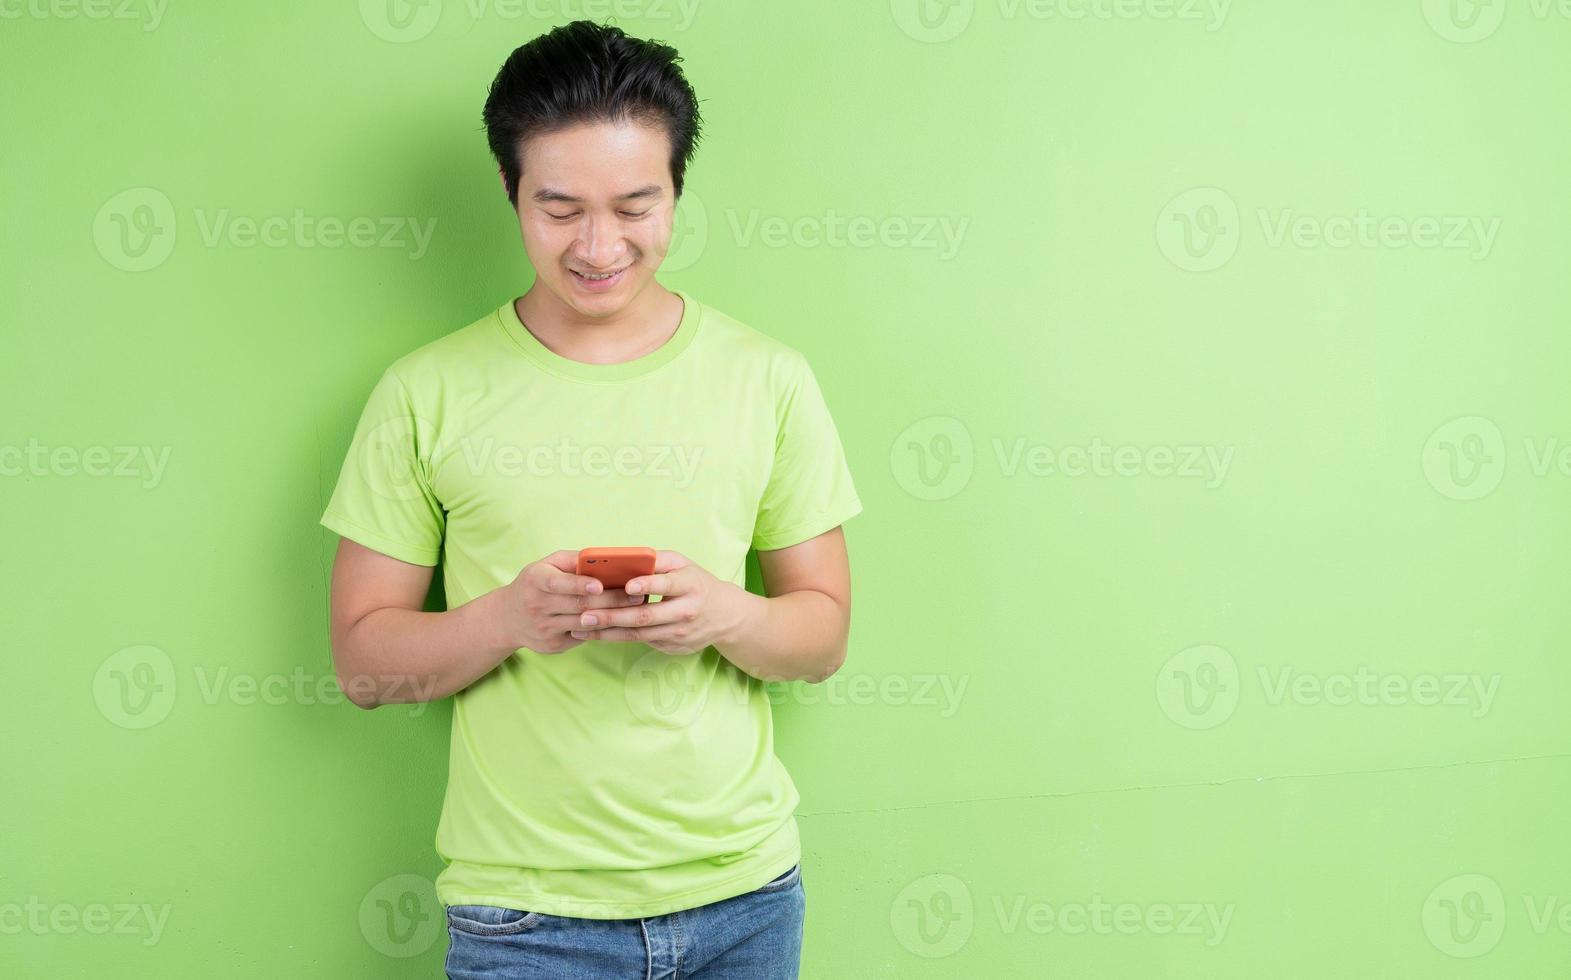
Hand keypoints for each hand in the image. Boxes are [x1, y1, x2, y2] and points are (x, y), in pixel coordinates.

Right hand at [480, 549, 646, 653]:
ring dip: (612, 616)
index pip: (557, 583)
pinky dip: (603, 629)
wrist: (507, 618)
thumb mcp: (546, 565)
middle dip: (611, 600)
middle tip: (637, 595)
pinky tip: (621, 622)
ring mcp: (544, 628)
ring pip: (585, 623)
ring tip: (635, 608)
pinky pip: (584, 637)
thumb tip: (607, 559)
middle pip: (579, 605)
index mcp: (535, 580)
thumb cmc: (536, 583)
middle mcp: (537, 605)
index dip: (579, 585)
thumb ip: (573, 561)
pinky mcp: (553, 645)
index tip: (600, 585)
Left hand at [568, 550, 744, 654]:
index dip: (647, 585)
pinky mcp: (674, 647)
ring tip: (582, 626)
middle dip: (612, 616)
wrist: (726, 615)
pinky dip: (618, 638)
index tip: (627, 586)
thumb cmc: (696, 583)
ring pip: (639, 634)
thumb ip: (657, 562)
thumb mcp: (684, 565)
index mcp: (690, 585)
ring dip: (608, 632)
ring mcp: (680, 634)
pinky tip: (598, 633)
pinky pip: (642, 642)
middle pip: (646, 616)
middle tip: (585, 614)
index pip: (667, 585)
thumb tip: (623, 559)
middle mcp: (686, 611)